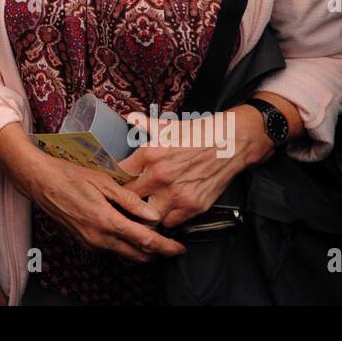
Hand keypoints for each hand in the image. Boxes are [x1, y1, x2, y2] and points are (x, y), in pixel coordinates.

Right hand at [27, 149, 185, 262]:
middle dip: (156, 252)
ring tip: (151, 234)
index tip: (178, 248)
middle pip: (137, 255)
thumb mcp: (103, 182)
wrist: (41, 182)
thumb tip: (153, 214)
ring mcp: (90, 242)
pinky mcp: (84, 241)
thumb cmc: (69, 176)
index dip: (165, 247)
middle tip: (169, 243)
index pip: (144, 241)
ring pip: (124, 254)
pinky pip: (111, 248)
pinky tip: (128, 229)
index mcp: (106, 221)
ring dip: (140, 249)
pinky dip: (125, 244)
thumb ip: (129, 200)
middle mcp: (99, 237)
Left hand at [120, 109, 272, 228]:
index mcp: (150, 155)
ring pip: (148, 216)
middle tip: (124, 202)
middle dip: (125, 202)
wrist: (230, 143)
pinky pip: (170, 222)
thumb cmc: (198, 134)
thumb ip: (144, 125)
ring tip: (145, 210)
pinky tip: (166, 210)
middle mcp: (160, 177)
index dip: (112, 181)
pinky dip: (166, 218)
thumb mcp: (167, 126)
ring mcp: (177, 194)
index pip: (118, 176)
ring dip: (146, 214)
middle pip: (129, 200)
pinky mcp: (193, 207)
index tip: (111, 184)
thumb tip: (128, 118)